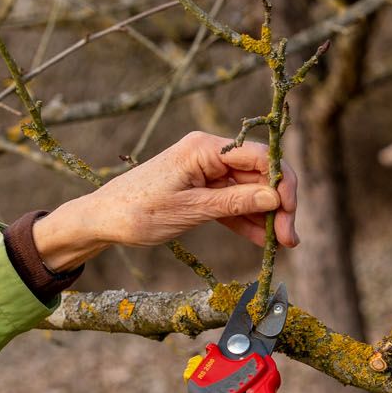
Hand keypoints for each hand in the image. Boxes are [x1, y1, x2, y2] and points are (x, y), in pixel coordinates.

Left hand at [32, 131, 299, 268]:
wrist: (102, 220)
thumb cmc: (137, 211)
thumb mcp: (189, 211)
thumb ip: (234, 204)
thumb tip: (274, 198)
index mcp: (205, 148)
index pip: (259, 157)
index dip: (281, 183)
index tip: (289, 213)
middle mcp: (210, 154)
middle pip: (259, 174)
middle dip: (278, 204)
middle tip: (289, 238)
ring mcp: (207, 172)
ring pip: (250, 191)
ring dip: (267, 216)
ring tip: (282, 245)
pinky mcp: (202, 190)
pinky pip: (233, 203)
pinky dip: (248, 221)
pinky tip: (264, 241)